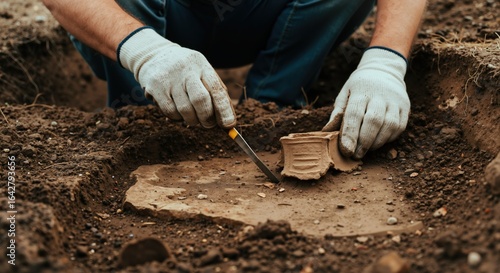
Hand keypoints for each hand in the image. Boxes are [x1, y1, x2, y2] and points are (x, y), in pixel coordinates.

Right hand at [118, 27, 235, 128]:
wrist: (155, 56)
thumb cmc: (187, 73)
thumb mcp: (203, 75)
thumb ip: (217, 95)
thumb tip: (228, 123)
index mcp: (202, 65)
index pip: (216, 89)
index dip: (224, 110)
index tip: (228, 125)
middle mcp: (186, 69)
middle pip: (200, 100)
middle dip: (207, 118)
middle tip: (208, 124)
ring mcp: (169, 78)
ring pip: (184, 110)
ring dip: (192, 120)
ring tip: (192, 116)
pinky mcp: (154, 87)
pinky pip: (170, 112)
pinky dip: (177, 118)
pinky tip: (178, 112)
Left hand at [322, 47, 409, 158]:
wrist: (383, 70)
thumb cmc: (359, 87)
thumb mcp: (345, 93)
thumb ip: (338, 112)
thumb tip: (328, 132)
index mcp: (361, 91)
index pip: (355, 114)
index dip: (350, 134)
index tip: (346, 150)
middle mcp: (380, 95)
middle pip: (373, 121)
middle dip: (364, 142)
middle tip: (356, 155)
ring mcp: (395, 100)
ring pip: (389, 126)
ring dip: (377, 142)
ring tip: (367, 150)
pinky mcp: (405, 107)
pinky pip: (400, 127)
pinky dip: (389, 138)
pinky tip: (379, 142)